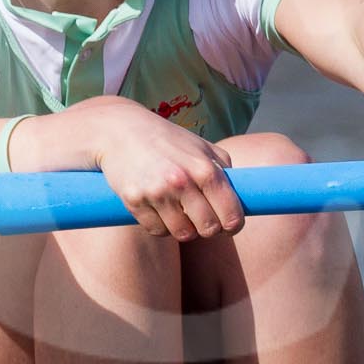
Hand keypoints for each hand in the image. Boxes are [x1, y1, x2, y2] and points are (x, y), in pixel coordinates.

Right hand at [73, 97, 242, 240]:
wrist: (121, 130)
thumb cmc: (167, 139)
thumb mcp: (201, 145)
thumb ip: (223, 168)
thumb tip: (241, 195)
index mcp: (205, 168)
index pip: (231, 214)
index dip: (233, 225)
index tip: (229, 225)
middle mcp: (182, 181)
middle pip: (209, 229)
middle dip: (208, 228)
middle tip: (201, 219)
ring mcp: (156, 192)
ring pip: (183, 234)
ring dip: (184, 229)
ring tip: (179, 213)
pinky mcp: (134, 200)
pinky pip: (157, 231)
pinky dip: (161, 226)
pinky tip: (159, 211)